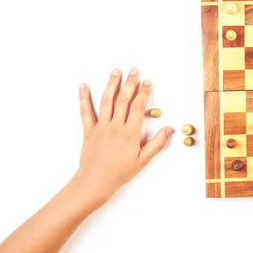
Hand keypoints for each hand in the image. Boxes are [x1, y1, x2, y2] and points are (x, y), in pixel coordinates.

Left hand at [75, 68, 171, 207]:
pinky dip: (84, 98)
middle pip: (123, 99)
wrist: (95, 182)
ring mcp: (100, 127)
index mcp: (129, 133)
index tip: (148, 81)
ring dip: (111, 84)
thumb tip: (168, 129)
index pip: (138, 107)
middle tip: (134, 70)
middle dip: (130, 83)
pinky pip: (85, 111)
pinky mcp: (89, 130)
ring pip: (106, 101)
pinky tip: (83, 86)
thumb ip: (157, 144)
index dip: (143, 92)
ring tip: (116, 71)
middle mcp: (115, 126)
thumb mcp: (143, 160)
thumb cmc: (119, 173)